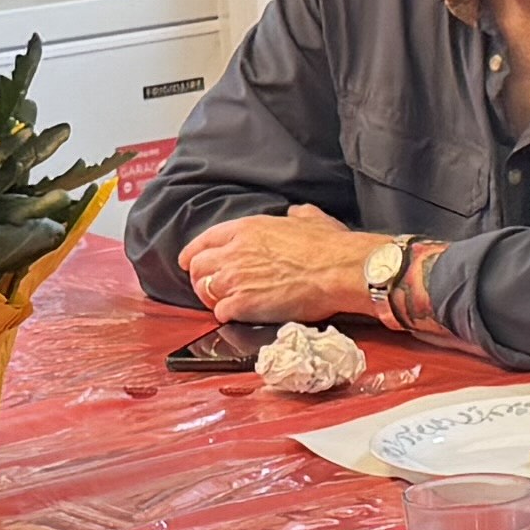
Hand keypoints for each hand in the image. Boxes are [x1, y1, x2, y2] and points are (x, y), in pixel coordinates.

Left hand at [185, 204, 393, 325]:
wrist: (338, 270)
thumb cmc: (329, 245)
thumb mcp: (311, 219)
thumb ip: (296, 215)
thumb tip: (296, 213)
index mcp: (247, 228)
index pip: (204, 240)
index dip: (193, 253)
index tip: (190, 261)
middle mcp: (234, 252)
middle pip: (198, 268)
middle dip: (200, 278)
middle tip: (208, 287)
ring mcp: (236, 279)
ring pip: (205, 291)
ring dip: (212, 299)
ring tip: (224, 303)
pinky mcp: (243, 305)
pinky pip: (220, 312)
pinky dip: (226, 315)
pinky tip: (238, 316)